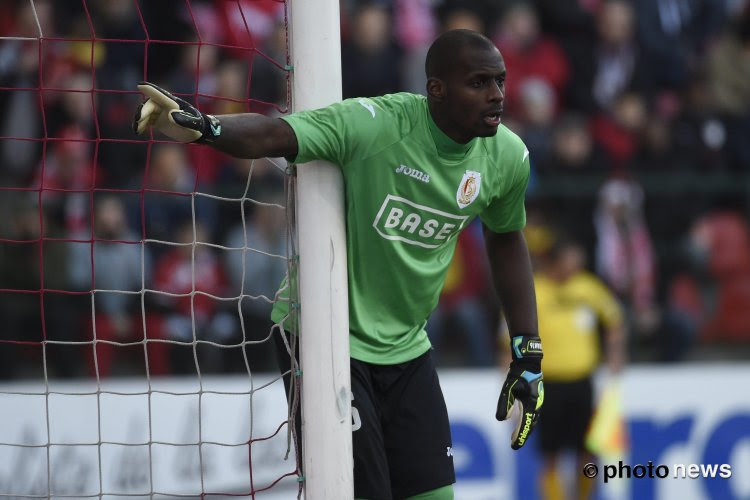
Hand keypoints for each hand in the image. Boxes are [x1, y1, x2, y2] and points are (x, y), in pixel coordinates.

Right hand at [133, 82, 220, 143]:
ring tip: (136, 129)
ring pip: (146, 113)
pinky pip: (147, 120)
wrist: (199, 132)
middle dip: (142, 111)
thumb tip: (170, 114)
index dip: (149, 89)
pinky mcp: (159, 121)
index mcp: (173, 103)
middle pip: (150, 105)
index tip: (139, 85)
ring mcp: (161, 113)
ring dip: (139, 120)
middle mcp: (165, 106)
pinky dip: (141, 125)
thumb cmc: (197, 126)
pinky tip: (138, 131)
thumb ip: (183, 119)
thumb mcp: (192, 124)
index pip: (160, 95)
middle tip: (138, 121)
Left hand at [496, 335, 543, 449]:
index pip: (525, 425)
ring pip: (531, 421)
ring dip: (524, 430)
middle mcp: (536, 406)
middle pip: (529, 426)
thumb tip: (502, 419)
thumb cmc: (518, 375)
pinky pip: (532, 415)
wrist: (529, 364)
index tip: (514, 446)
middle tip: (514, 445)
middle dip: (522, 436)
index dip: (519, 437)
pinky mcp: (535, 400)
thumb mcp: (508, 388)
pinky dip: (527, 422)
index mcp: (530, 404)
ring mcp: (537, 403)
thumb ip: (505, 403)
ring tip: (515, 437)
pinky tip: (521, 424)